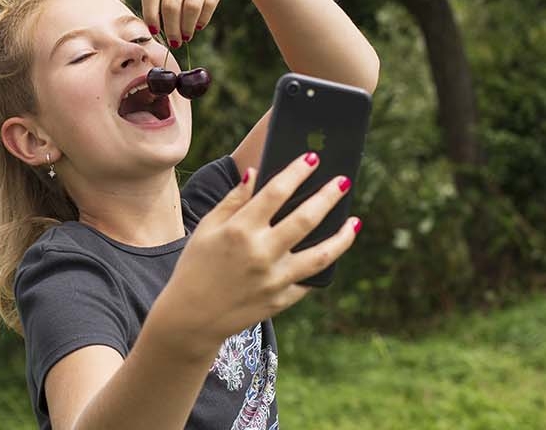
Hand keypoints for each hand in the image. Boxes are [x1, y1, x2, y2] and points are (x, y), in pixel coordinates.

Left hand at [141, 0, 219, 47]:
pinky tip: (199, 26)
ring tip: (185, 37)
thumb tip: (152, 23)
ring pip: (190, 9)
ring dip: (187, 27)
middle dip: (171, 29)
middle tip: (174, 42)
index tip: (154, 31)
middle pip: (171, 8)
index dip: (151, 17)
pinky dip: (204, 19)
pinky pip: (209, 5)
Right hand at [153, 152, 360, 353]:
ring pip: (321, 255)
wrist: (192, 316)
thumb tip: (255, 173)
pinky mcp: (281, 300)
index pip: (276, 192)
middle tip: (343, 181)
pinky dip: (322, 266)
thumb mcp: (206, 228)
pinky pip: (310, 280)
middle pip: (306, 219)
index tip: (312, 158)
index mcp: (240, 230)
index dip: (297, 171)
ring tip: (354, 221)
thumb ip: (233, 200)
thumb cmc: (196, 266)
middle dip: (328, 196)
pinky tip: (331, 252)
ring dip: (342, 236)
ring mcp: (274, 279)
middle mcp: (261, 253)